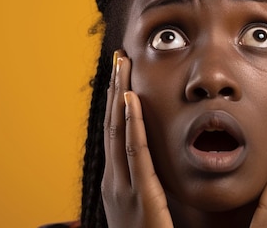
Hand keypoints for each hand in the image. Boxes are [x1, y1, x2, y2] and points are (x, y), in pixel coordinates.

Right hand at [101, 50, 173, 227]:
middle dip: (114, 89)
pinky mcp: (139, 197)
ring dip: (118, 95)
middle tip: (117, 57)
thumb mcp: (143, 210)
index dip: (117, 101)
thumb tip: (154, 167)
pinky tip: (131, 100)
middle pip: (112, 124)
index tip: (122, 74)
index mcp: (119, 182)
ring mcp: (122, 188)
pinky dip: (131, 124)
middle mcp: (115, 180)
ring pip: (118, 131)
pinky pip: (135, 154)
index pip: (117, 132)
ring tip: (121, 66)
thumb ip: (147, 186)